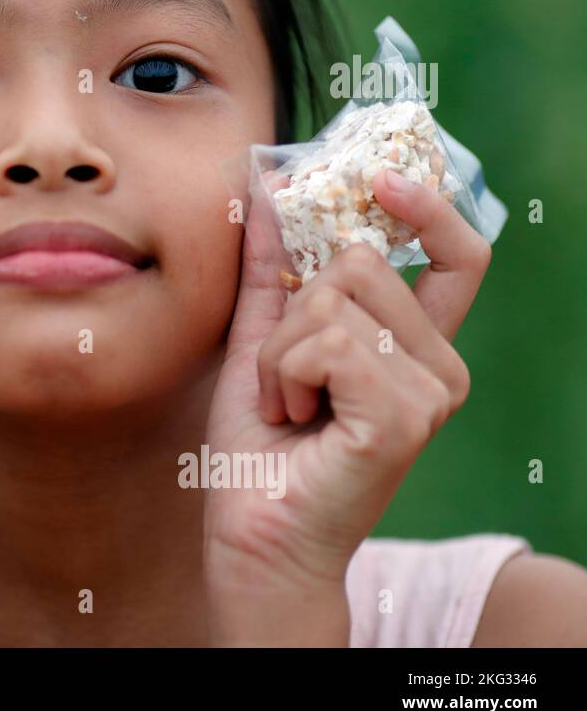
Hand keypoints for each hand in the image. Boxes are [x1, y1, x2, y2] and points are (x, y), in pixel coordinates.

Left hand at [202, 168, 491, 644]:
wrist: (252, 532)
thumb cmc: (261, 444)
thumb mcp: (261, 337)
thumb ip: (272, 264)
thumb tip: (266, 182)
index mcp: (416, 346)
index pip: (458, 257)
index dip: (428, 209)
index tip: (379, 177)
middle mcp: (439, 366)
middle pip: (360, 262)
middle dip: (291, 315)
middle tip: (284, 380)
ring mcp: (431, 394)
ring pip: (333, 300)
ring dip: (278, 353)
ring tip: (285, 406)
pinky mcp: (404, 418)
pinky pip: (326, 343)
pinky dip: (283, 376)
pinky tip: (292, 421)